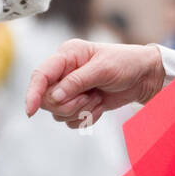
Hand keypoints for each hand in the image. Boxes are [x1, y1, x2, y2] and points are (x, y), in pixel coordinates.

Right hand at [25, 39, 165, 128]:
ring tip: (98, 98)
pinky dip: (86, 118)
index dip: (33, 92)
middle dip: (69, 104)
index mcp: (66, 55)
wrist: (144, 77)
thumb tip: (54, 96)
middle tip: (90, 97)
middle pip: (47, 99)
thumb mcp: (103, 69)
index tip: (30, 110)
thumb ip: (77, 82)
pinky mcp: (78, 103)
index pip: (40, 75)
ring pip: (58, 112)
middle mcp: (64, 72)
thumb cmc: (126, 64)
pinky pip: (70, 120)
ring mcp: (70, 89)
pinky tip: (100, 105)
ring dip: (80, 111)